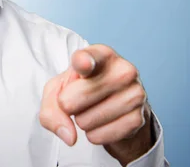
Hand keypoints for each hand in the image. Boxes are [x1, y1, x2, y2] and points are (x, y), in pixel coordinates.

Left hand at [39, 45, 151, 164]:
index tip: (83, 64)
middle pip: (77, 97)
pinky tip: (103, 122)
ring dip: (82, 121)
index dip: (83, 62)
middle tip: (79, 99)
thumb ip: (51, 109)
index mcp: (101, 54)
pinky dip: (93, 134)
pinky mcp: (138, 119)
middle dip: (68, 105)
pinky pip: (98, 136)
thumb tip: (70, 136)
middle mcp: (122, 70)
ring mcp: (135, 94)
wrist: (115, 107)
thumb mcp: (57, 91)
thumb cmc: (80, 90)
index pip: (89, 58)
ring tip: (93, 109)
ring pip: (86, 120)